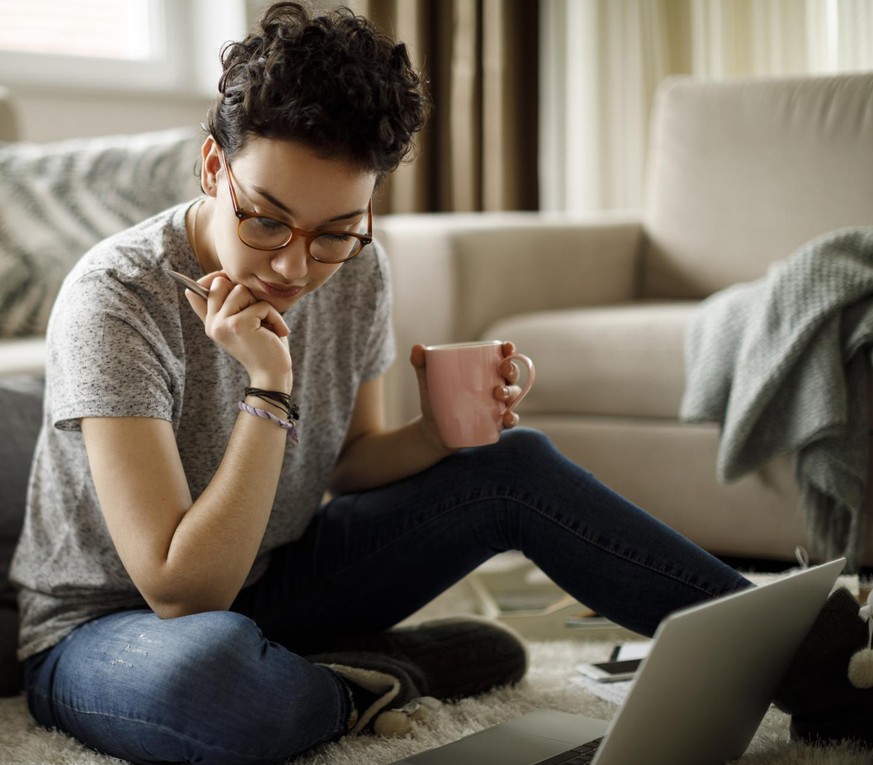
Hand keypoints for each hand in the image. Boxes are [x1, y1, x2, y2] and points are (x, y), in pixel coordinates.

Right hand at [184, 272, 292, 390]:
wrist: (272, 374)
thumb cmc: (264, 345)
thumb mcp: (245, 322)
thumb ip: (231, 304)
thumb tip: (219, 276)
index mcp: (211, 322)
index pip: (195, 291)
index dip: (212, 279)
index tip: (227, 278)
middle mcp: (211, 323)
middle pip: (221, 282)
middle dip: (245, 292)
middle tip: (257, 313)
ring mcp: (221, 324)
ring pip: (241, 290)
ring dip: (262, 306)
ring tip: (267, 325)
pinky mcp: (237, 325)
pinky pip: (260, 305)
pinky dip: (274, 317)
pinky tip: (277, 333)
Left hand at [409, 340, 522, 448]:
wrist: (432, 430)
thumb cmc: (435, 399)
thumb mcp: (428, 381)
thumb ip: (422, 364)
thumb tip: (417, 348)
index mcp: (484, 371)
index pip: (501, 357)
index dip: (509, 350)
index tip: (507, 347)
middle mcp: (495, 386)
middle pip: (511, 375)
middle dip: (512, 370)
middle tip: (503, 370)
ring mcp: (497, 405)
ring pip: (513, 396)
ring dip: (511, 393)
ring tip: (499, 393)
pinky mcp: (495, 423)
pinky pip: (510, 420)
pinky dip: (512, 419)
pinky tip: (507, 418)